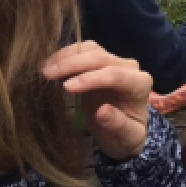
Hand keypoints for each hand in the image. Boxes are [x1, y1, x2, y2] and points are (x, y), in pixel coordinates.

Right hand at [44, 41, 151, 161]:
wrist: (125, 129)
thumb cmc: (126, 135)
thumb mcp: (126, 137)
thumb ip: (117, 125)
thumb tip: (102, 111)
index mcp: (140, 84)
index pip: (115, 75)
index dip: (90, 79)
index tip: (66, 88)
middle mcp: (130, 67)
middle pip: (100, 58)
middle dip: (73, 64)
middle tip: (47, 75)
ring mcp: (116, 61)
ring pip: (91, 49)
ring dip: (67, 56)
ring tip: (45, 69)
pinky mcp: (102, 60)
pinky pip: (84, 50)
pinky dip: (66, 55)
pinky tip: (50, 64)